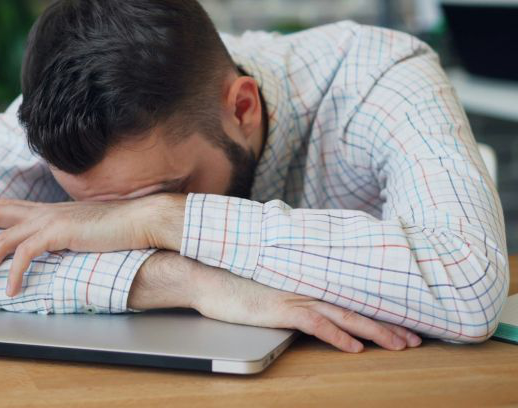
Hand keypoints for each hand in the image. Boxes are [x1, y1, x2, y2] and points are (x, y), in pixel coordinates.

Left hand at [0, 197, 155, 294]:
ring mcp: (50, 220)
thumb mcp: (82, 229)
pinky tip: (11, 290)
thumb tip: (53, 246)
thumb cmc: (116, 228)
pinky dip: (14, 273)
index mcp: (48, 209)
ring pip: (2, 238)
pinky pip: (26, 254)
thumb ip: (63, 235)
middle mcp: (44, 211)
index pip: (5, 204)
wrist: (139, 220)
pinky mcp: (59, 233)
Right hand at [190, 261, 421, 352]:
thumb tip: (308, 296)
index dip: (379, 310)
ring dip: (375, 330)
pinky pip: (316, 323)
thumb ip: (292, 285)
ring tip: (401, 344)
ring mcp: (295, 296)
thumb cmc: (235, 280)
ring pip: (345, 314)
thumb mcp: (269, 282)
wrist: (207, 275)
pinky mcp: (280, 308)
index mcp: (306, 280)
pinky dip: (337, 336)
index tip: (403, 322)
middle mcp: (307, 286)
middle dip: (389, 323)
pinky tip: (354, 348)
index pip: (350, 296)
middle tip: (416, 338)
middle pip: (356, 306)